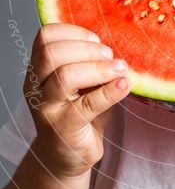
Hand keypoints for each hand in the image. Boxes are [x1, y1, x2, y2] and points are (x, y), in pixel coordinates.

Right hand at [23, 23, 129, 177]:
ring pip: (65, 76)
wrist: (66, 157)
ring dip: (98, 68)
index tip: (96, 39)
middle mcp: (36, 86)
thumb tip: (119, 43)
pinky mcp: (63, 128)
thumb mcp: (83, 83)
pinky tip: (125, 86)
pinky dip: (110, 92)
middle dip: (86, 49)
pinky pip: (87, 105)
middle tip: (110, 56)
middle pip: (52, 53)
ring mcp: (46, 108)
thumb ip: (91, 63)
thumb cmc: (78, 113)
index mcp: (38, 69)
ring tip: (120, 69)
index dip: (73, 32)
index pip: (45, 37)